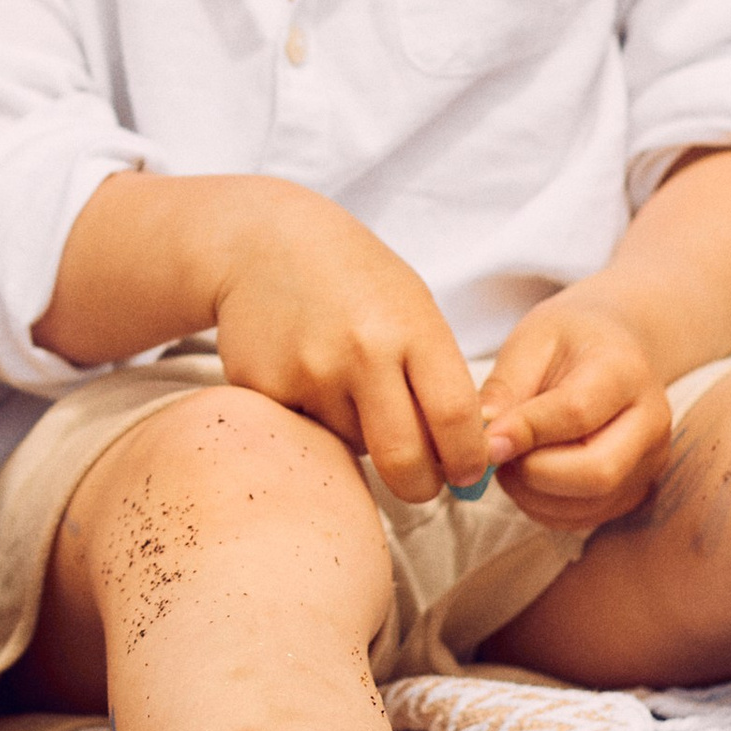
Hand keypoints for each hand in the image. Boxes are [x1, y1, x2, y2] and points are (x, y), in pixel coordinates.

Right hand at [208, 184, 490, 504]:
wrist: (263, 244)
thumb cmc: (355, 281)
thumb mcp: (413, 309)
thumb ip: (439, 378)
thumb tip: (463, 460)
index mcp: (411, 327)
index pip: (455, 419)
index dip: (468, 461)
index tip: (468, 474)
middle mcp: (362, 352)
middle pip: (404, 460)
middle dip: (421, 486)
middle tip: (423, 482)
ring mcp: (308, 372)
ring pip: (354, 447)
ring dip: (362, 437)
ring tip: (346, 383)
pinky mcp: (264, 388)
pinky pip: (308, 434)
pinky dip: (317, 422)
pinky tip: (308, 376)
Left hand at [479, 291, 673, 533]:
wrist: (615, 349)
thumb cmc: (568, 340)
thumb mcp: (531, 342)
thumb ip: (506, 389)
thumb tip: (483, 441)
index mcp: (625, 370)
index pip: (577, 412)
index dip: (525, 432)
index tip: (485, 439)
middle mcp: (650, 422)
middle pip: (597, 472)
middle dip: (533, 473)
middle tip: (497, 453)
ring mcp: (649, 463)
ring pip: (588, 504)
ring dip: (531, 493)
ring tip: (509, 458)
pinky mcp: (635, 491)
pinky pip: (583, 518)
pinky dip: (543, 507)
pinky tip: (528, 473)